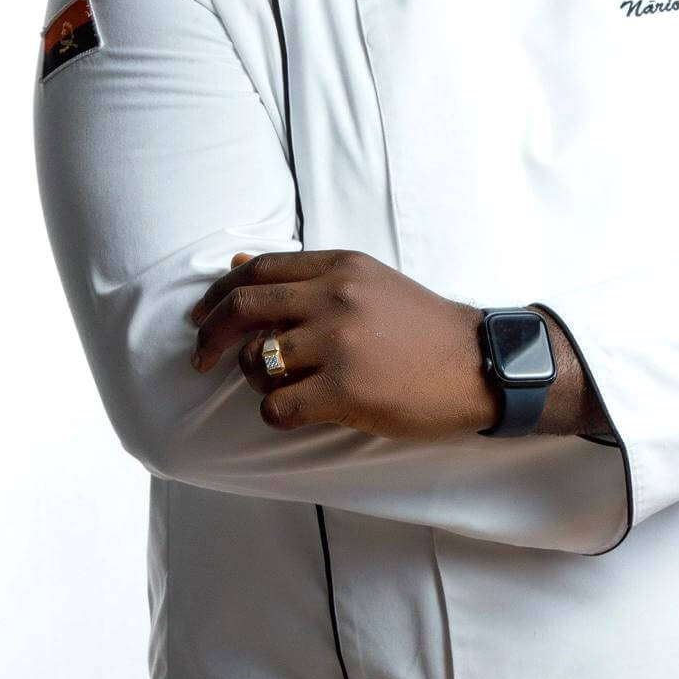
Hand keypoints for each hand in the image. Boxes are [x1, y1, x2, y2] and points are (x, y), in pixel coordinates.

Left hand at [189, 249, 495, 439]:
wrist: (478, 363)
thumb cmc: (423, 326)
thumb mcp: (367, 281)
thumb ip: (307, 276)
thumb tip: (237, 266)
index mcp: (340, 266)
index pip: (258, 269)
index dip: (219, 295)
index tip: (201, 317)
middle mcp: (334, 296)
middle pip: (243, 308)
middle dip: (210, 336)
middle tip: (200, 359)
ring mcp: (338, 343)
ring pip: (257, 361)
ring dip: (255, 380)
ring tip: (279, 386)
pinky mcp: (344, 389)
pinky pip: (276, 405)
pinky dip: (276, 413)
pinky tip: (298, 411)